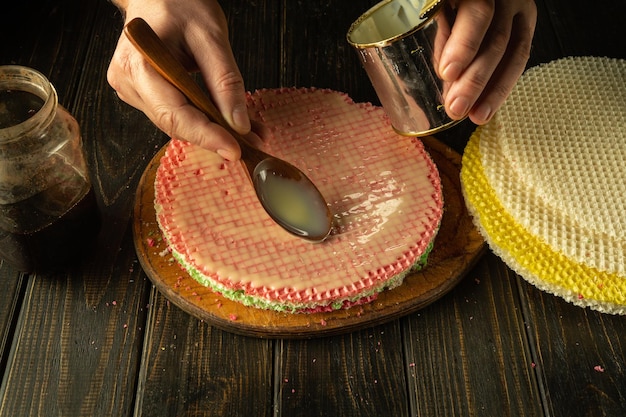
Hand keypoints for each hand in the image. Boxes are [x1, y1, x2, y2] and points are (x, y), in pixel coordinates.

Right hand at [107, 0, 247, 160]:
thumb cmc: (179, 2)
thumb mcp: (211, 36)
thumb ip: (225, 81)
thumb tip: (238, 123)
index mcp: (138, 63)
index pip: (174, 114)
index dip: (206, 135)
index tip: (235, 148)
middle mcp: (128, 81)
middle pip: (175, 124)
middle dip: (215, 136)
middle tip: (252, 144)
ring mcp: (132, 90)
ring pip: (177, 124)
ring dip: (213, 131)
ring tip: (248, 133)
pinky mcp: (142, 94)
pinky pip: (176, 115)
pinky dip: (204, 121)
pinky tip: (228, 122)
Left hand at [438, 0, 536, 124]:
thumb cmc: (441, 4)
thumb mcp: (437, 9)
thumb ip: (437, 30)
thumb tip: (440, 73)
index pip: (478, 12)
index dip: (465, 44)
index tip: (447, 72)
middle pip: (497, 39)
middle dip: (476, 79)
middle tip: (456, 106)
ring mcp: (518, 9)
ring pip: (514, 52)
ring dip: (493, 90)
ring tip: (475, 116)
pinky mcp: (524, 24)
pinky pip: (519, 58)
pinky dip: (502, 85)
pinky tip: (487, 107)